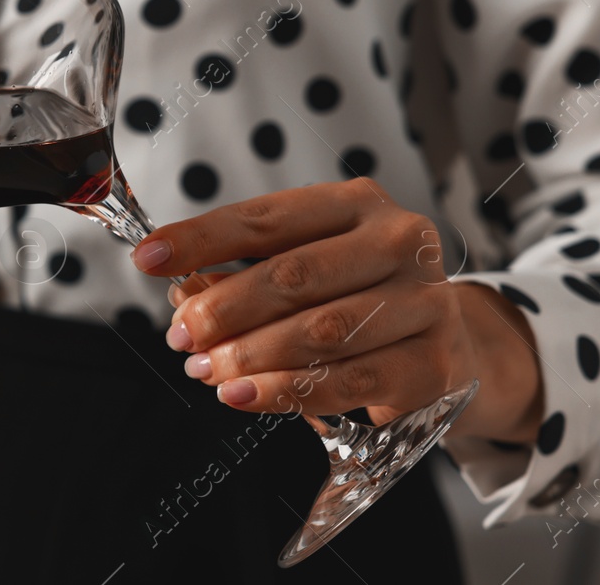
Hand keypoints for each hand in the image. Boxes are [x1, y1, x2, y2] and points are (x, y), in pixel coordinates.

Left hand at [130, 178, 544, 441]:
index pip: (264, 220)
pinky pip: (349, 380)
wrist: (451, 343)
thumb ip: (245, 274)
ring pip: (320, 330)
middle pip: (292, 274)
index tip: (148, 258)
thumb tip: (181, 296)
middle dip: (223, 309)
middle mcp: (399, 241)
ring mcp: (425, 301)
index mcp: (355, 204)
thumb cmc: (357, 296)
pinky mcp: (435, 362)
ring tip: (207, 369)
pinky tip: (245, 395)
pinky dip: (287, 391)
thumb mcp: (305, 267)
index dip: (200, 239)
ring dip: (250, 355)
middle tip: (182, 335)